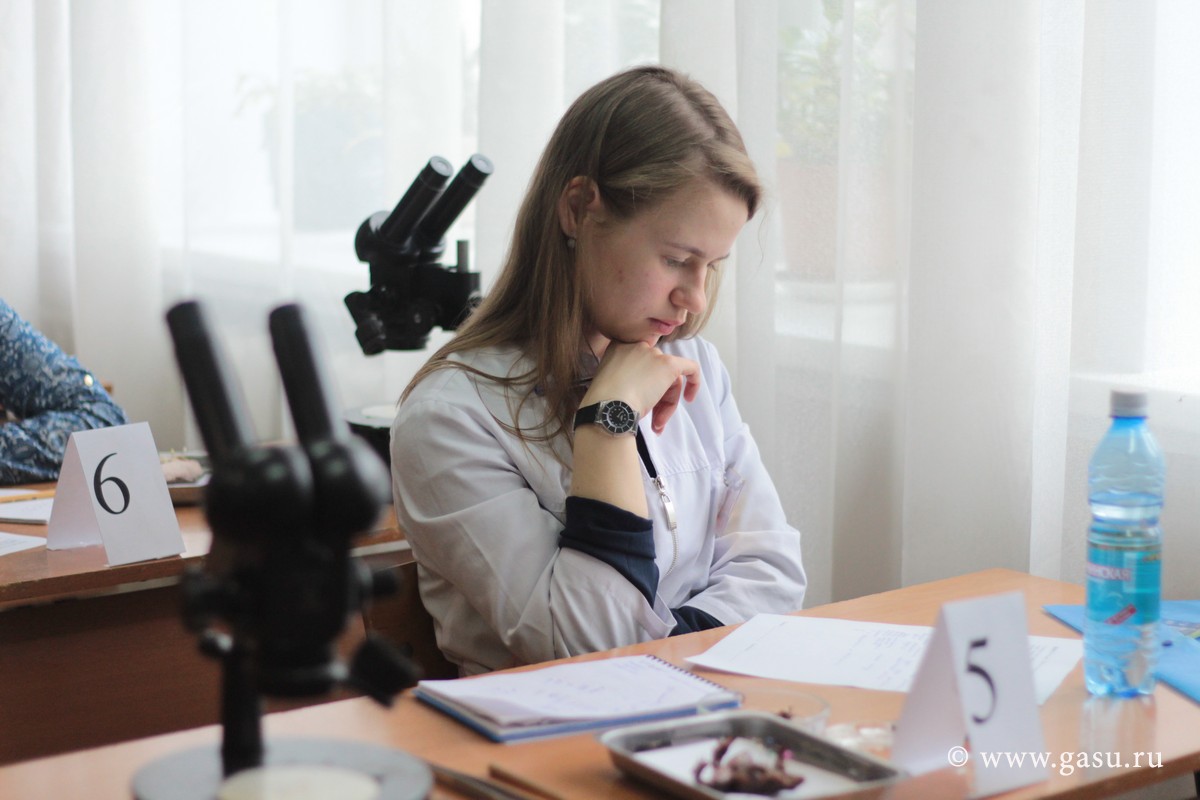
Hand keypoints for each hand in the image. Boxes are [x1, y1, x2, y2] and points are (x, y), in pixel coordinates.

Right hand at [583, 342, 700, 433]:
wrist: (608, 407)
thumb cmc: (605, 403)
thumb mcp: (611, 383)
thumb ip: (625, 378)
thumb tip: (643, 391)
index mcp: (619, 348)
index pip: (641, 363)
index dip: (644, 383)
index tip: (641, 398)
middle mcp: (637, 346)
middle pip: (657, 371)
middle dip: (657, 398)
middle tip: (653, 421)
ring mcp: (653, 354)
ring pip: (670, 378)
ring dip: (666, 405)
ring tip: (656, 425)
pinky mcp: (668, 364)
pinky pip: (690, 368)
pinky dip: (694, 381)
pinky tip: (690, 397)